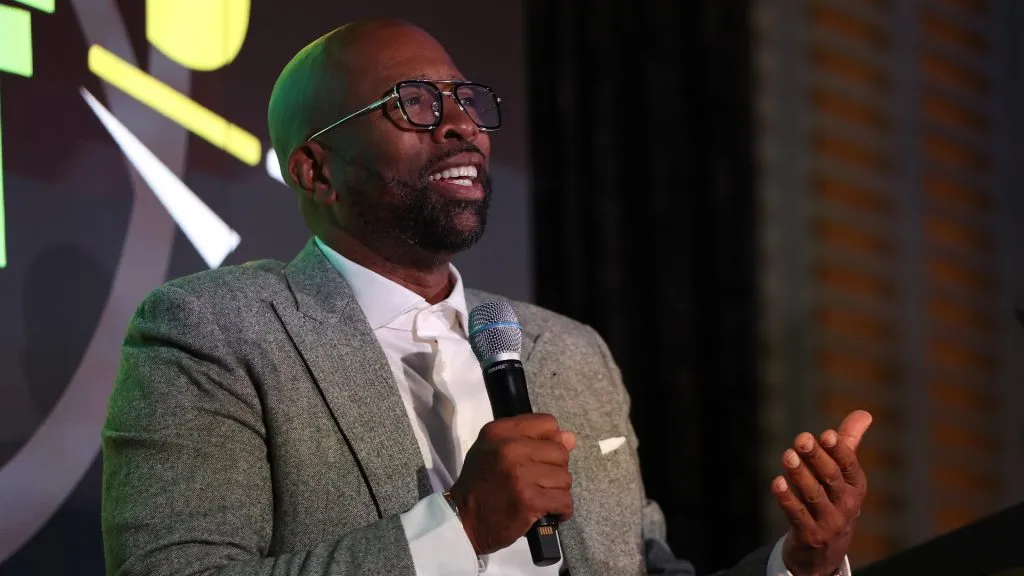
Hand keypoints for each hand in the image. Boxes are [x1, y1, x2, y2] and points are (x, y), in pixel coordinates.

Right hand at [449, 413, 576, 554]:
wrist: (463, 520)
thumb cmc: (480, 484)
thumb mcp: (494, 451)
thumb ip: (531, 440)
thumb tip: (570, 438)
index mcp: (501, 431)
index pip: (548, 424)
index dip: (550, 441)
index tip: (541, 457)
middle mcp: (510, 448)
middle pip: (560, 452)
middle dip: (555, 470)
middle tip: (538, 483)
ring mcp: (520, 474)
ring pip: (564, 478)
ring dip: (557, 492)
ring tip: (540, 498)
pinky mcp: (530, 500)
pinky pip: (564, 501)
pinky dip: (561, 510)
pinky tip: (548, 512)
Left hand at [773, 410, 872, 575]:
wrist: (826, 550)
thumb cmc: (833, 500)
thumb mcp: (843, 475)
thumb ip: (848, 444)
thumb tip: (864, 413)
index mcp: (856, 486)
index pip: (849, 466)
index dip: (839, 450)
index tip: (826, 434)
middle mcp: (846, 505)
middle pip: (831, 478)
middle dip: (816, 457)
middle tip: (801, 438)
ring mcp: (829, 522)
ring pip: (813, 495)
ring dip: (800, 474)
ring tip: (787, 455)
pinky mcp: (809, 535)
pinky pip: (797, 515)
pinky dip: (787, 499)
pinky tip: (776, 482)